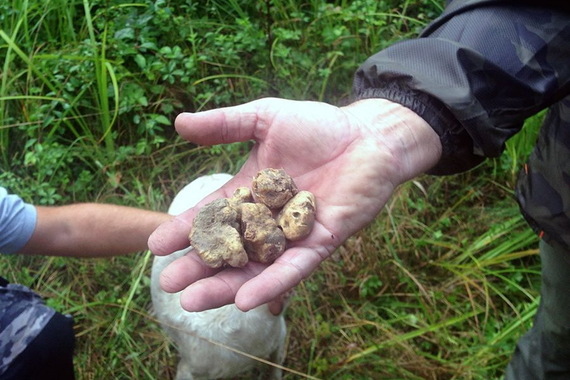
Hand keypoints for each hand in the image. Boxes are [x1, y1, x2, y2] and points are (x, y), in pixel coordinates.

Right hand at [148, 97, 440, 311]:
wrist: (368, 136)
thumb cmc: (319, 126)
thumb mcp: (265, 118)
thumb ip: (225, 125)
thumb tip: (178, 124)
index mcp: (250, 192)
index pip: (212, 215)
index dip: (185, 230)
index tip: (156, 245)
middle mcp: (268, 219)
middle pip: (229, 248)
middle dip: (199, 267)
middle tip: (169, 285)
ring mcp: (293, 235)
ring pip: (256, 267)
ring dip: (226, 285)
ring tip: (195, 302)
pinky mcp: (321, 244)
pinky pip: (294, 268)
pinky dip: (272, 284)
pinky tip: (245, 300)